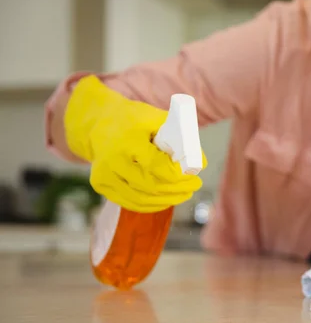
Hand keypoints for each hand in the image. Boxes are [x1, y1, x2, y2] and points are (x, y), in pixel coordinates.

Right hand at [64, 75, 205, 211]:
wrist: (98, 123)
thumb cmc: (133, 120)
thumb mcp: (156, 118)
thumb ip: (180, 137)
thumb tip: (200, 163)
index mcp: (127, 140)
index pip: (156, 166)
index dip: (178, 175)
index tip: (195, 174)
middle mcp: (112, 160)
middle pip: (151, 185)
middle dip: (178, 189)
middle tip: (195, 185)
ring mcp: (104, 175)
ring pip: (142, 198)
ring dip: (168, 200)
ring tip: (185, 193)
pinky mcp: (101, 185)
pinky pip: (131, 202)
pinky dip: (153, 204)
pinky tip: (167, 199)